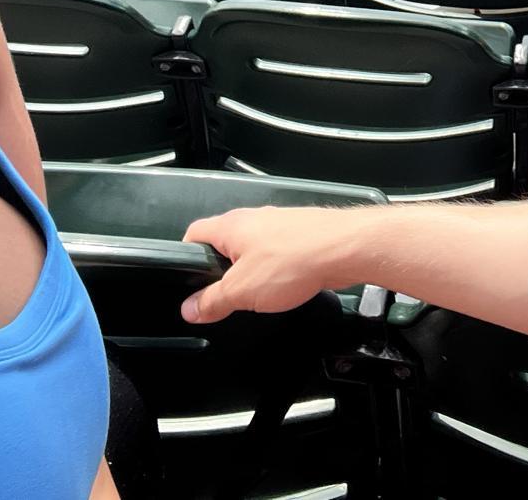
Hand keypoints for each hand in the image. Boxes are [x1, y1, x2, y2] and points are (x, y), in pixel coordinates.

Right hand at [180, 206, 356, 323]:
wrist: (342, 249)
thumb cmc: (292, 261)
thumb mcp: (242, 290)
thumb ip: (212, 300)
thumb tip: (188, 309)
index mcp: (230, 226)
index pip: (194, 234)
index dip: (185, 256)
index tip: (186, 279)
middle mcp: (251, 219)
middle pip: (224, 242)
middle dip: (220, 269)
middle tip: (222, 296)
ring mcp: (277, 224)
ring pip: (251, 248)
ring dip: (249, 270)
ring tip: (254, 295)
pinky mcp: (298, 234)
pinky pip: (276, 252)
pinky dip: (274, 269)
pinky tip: (281, 287)